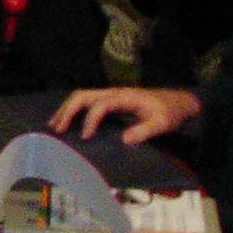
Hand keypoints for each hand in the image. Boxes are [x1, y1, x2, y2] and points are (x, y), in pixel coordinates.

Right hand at [49, 86, 202, 145]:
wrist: (178, 103)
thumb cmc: (170, 112)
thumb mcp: (162, 123)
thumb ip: (144, 131)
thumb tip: (123, 140)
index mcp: (125, 97)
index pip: (101, 105)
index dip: (91, 120)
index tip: (86, 137)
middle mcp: (114, 93)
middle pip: (84, 95)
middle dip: (68, 111)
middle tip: (57, 129)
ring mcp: (111, 95)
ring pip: (82, 97)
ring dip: (66, 109)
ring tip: (54, 125)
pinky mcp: (110, 101)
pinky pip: (87, 102)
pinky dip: (73, 110)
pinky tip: (67, 121)